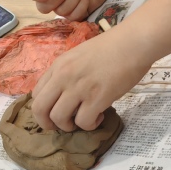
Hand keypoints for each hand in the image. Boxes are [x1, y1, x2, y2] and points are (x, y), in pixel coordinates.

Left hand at [31, 31, 153, 131]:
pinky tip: (100, 116)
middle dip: (47, 124)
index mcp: (59, 66)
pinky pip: (84, 122)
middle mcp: (63, 77)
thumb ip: (70, 72)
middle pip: (39, 109)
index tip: (56, 112)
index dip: (44, 109)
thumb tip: (68, 92)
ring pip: (59, 119)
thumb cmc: (113, 47)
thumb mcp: (80, 55)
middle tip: (62, 126)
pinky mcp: (97, 98)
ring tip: (84, 120)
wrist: (133, 43)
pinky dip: (90, 125)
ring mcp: (79, 88)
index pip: (37, 94)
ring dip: (69, 126)